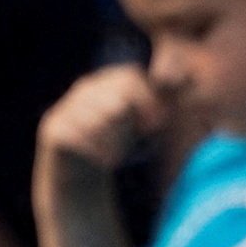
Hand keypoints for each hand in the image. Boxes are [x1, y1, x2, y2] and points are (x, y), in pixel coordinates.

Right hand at [38, 65, 163, 174]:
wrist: (81, 169)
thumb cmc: (119, 139)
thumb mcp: (148, 119)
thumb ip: (167, 97)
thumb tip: (191, 77)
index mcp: (108, 80)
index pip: (129, 79)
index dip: (147, 102)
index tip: (156, 125)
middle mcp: (84, 88)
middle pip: (116, 103)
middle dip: (130, 127)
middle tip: (131, 141)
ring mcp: (66, 107)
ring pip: (100, 124)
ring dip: (115, 144)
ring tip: (116, 153)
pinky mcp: (53, 129)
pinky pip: (81, 140)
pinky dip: (99, 154)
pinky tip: (104, 161)